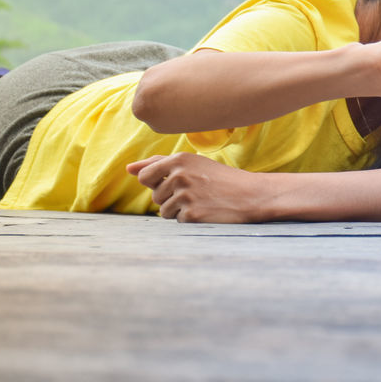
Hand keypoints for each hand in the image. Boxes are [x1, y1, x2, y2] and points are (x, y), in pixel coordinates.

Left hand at [127, 153, 271, 222]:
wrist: (252, 194)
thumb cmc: (221, 179)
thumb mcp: (193, 164)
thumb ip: (158, 164)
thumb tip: (128, 168)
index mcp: (179, 160)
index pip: (144, 176)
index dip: (157, 183)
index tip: (176, 183)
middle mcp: (180, 176)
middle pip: (155, 196)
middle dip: (172, 198)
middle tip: (197, 193)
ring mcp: (186, 196)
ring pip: (164, 211)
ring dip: (179, 210)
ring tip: (202, 202)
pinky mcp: (192, 214)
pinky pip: (178, 221)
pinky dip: (190, 219)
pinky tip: (207, 211)